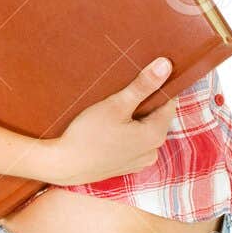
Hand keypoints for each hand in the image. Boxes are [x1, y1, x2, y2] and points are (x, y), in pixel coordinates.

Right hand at [44, 58, 178, 186]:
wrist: (63, 165)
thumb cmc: (88, 134)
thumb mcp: (116, 105)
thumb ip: (143, 85)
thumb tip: (166, 65)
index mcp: (156, 135)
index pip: (168, 103)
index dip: (157, 88)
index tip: (141, 79)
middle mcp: (153, 151)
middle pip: (156, 117)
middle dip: (143, 104)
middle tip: (121, 93)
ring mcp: (140, 162)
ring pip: (144, 130)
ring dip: (134, 119)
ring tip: (113, 111)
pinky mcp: (127, 167)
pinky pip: (134, 144)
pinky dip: (127, 134)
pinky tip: (109, 129)